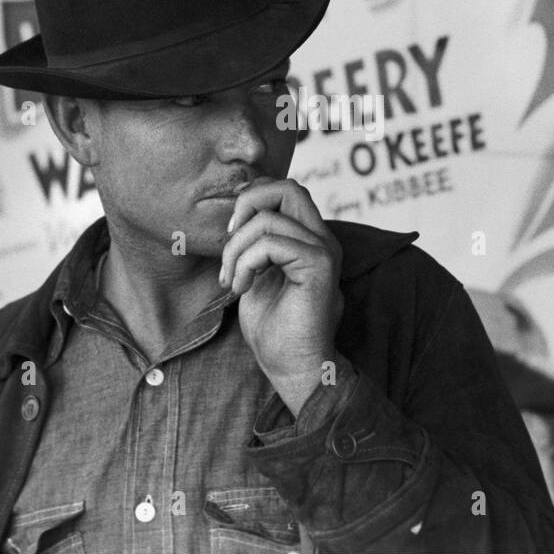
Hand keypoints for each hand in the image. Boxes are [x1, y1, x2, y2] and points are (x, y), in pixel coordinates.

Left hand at [219, 176, 343, 415]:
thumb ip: (255, 243)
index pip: (284, 189)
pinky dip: (245, 263)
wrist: (292, 367)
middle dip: (246, 206)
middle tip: (229, 244)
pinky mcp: (319, 266)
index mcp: (309, 237)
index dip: (251, 200)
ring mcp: (324, 251)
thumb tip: (239, 215)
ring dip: (236, 249)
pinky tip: (241, 288)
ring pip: (268, 219)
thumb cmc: (273, 328)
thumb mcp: (256, 273)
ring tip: (231, 280)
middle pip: (286, 187)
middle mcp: (322, 238)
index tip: (231, 236)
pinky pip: (271, 243)